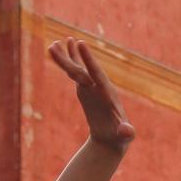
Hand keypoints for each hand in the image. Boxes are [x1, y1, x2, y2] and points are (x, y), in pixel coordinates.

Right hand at [48, 39, 135, 153]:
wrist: (112, 138)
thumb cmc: (120, 138)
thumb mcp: (124, 136)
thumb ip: (127, 132)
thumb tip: (127, 132)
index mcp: (107, 93)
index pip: (96, 73)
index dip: (88, 60)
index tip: (80, 43)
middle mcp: (98, 86)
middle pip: (82, 70)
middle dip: (72, 58)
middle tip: (60, 42)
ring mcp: (91, 87)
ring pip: (76, 70)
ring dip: (65, 57)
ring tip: (53, 44)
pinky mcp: (84, 90)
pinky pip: (73, 74)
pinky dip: (65, 64)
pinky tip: (58, 51)